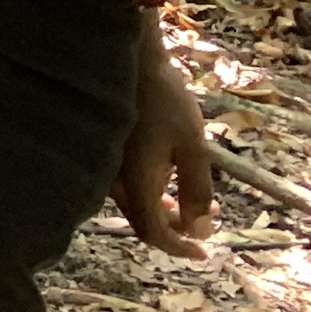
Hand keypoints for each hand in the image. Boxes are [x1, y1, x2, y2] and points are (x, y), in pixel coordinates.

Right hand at [114, 12, 216, 259]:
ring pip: (134, 204)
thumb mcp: (193, 145)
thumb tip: (199, 231)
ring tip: (192, 201)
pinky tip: (167, 177)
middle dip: (176, 228)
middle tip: (206, 223)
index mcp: (137, 183)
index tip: (204, 252)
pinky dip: (150, 192)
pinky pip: (126, 186)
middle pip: (142, 222)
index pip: (154, 232)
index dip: (179, 248)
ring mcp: (105, 166)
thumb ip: (197, 191)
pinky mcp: (104, 151)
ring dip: (164, 209)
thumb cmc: (164, 100)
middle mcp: (114, 181)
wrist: (127, 58)